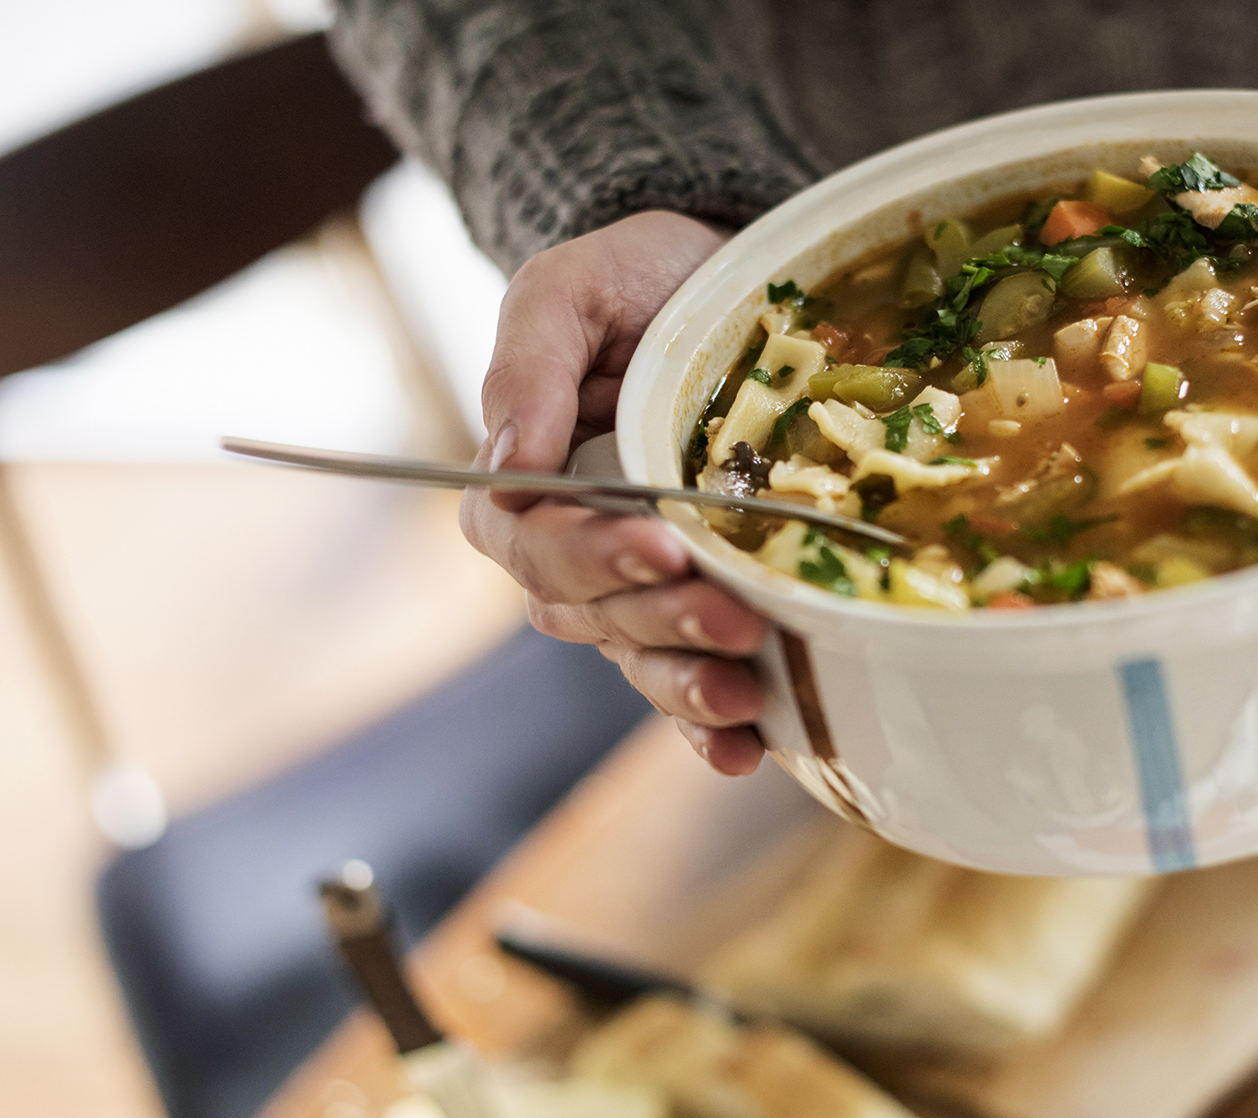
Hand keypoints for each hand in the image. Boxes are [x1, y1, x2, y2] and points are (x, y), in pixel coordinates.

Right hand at [461, 211, 772, 774]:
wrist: (722, 279)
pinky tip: (745, 749)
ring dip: (687, 683)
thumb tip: (510, 465)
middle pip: (596, 612)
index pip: (538, 543)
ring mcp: (635, 583)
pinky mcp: (697, 599)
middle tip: (734, 620)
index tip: (661, 548)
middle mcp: (571, 548)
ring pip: (641, 655)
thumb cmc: (637, 277)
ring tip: (747, 693)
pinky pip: (685, 674)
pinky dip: (708, 725)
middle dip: (663, 623)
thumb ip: (531, 364)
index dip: (594, 556)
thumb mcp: (572, 288)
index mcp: (525, 483)